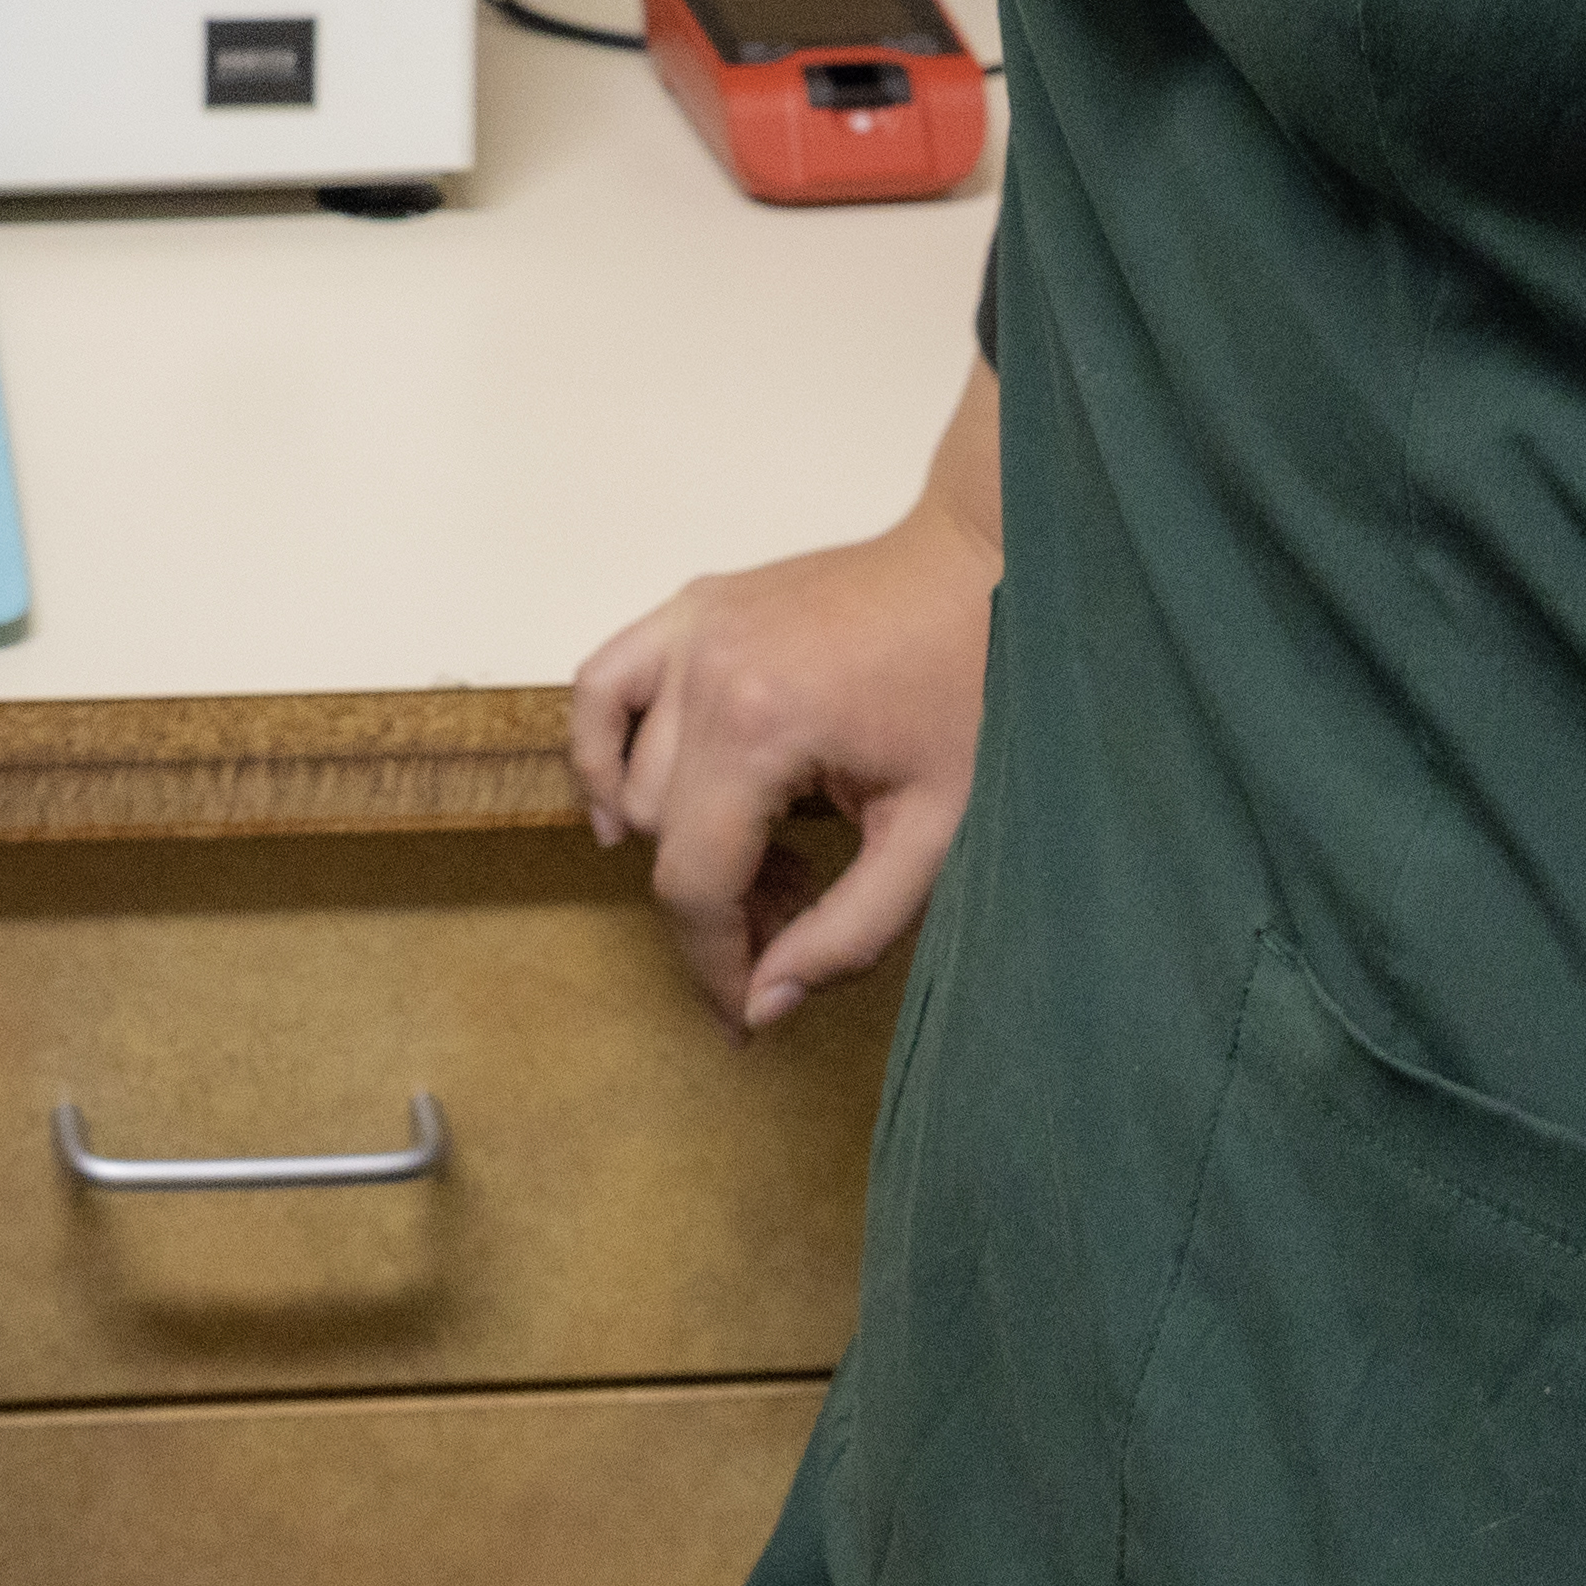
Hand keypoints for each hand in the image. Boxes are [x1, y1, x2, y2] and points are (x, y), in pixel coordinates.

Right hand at [569, 372, 1004, 1037]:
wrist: (985, 567)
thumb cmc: (974, 689)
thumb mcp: (935, 835)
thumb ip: (849, 932)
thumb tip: (765, 1000)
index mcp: (762, 725)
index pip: (693, 881)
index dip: (715, 967)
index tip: (747, 1018)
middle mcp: (705, 671)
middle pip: (661, 838)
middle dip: (721, 905)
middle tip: (798, 915)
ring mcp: (689, 628)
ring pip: (627, 777)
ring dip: (679, 840)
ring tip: (759, 857)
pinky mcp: (691, 607)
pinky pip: (601, 685)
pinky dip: (601, 750)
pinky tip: (627, 805)